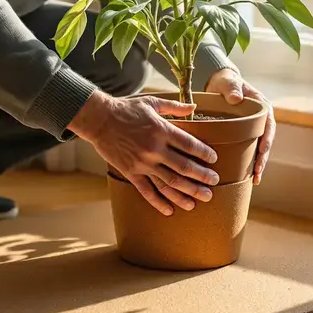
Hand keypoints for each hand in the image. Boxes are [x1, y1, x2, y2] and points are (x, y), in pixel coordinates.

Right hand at [68, 91, 219, 215]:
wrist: (98, 119)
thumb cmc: (126, 108)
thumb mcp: (151, 101)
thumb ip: (174, 106)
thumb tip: (194, 107)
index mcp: (161, 130)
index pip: (189, 144)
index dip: (204, 153)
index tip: (214, 159)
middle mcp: (154, 149)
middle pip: (184, 167)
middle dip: (202, 176)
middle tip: (214, 183)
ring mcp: (142, 163)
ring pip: (169, 182)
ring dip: (186, 193)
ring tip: (200, 200)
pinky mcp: (131, 172)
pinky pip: (147, 191)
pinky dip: (159, 202)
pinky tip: (170, 210)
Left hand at [205, 68, 273, 184]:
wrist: (219, 84)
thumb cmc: (225, 82)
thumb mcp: (228, 82)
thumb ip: (231, 88)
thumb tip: (236, 99)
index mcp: (261, 107)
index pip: (269, 124)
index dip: (267, 138)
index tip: (263, 150)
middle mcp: (260, 120)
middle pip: (266, 141)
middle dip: (263, 158)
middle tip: (258, 174)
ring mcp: (253, 128)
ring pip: (259, 148)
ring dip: (258, 164)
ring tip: (255, 180)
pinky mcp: (244, 135)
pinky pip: (249, 149)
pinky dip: (249, 162)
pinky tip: (245, 176)